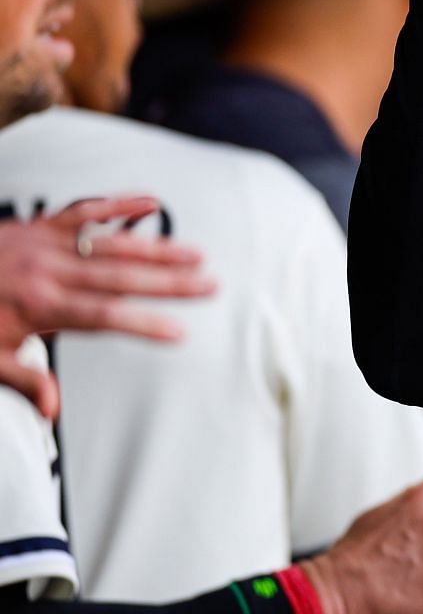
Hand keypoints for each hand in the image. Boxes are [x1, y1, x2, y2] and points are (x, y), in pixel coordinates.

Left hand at [0, 197, 213, 417]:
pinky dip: (118, 204)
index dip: (143, 324)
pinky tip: (152, 203)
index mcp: (40, 307)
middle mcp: (50, 272)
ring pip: (112, 244)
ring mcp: (48, 244)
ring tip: (195, 254)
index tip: (179, 333)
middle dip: (170, 283)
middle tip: (209, 285)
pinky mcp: (41, 225)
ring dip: (157, 249)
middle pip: (120, 277)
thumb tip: (52, 411)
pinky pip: (85, 210)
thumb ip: (22, 380)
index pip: (103, 317)